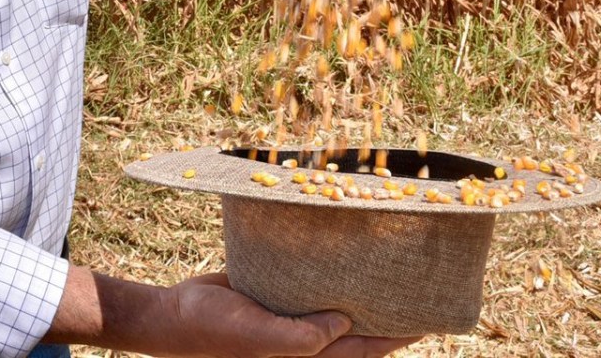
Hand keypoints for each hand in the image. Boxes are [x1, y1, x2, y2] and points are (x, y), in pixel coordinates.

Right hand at [162, 273, 421, 357]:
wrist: (173, 314)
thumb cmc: (215, 334)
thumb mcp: (260, 339)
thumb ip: (303, 338)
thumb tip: (346, 324)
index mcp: (307, 356)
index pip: (363, 350)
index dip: (396, 337)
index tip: (427, 320)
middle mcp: (304, 338)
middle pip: (356, 328)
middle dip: (383, 312)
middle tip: (413, 286)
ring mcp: (289, 316)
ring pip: (334, 304)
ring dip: (356, 289)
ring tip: (385, 266)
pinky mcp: (273, 294)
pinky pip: (307, 285)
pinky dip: (325, 273)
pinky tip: (340, 252)